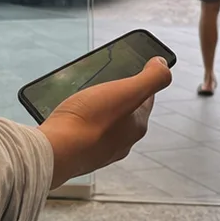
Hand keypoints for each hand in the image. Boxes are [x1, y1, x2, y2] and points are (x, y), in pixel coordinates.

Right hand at [40, 57, 172, 187]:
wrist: (56, 152)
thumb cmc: (89, 121)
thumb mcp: (128, 92)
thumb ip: (151, 78)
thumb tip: (164, 65)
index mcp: (136, 127)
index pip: (147, 99)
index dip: (141, 81)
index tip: (133, 69)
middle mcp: (122, 143)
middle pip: (125, 113)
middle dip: (118, 96)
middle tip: (106, 82)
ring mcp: (100, 151)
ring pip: (105, 125)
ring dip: (98, 110)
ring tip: (85, 98)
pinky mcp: (79, 155)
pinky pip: (84, 134)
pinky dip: (81, 124)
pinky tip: (71, 117)